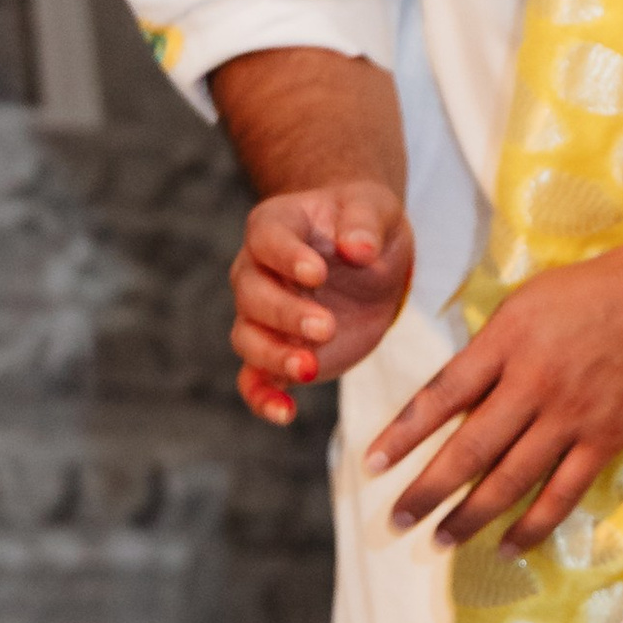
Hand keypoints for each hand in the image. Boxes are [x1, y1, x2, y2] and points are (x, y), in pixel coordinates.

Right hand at [231, 178, 415, 423]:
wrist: (365, 259)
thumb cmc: (365, 224)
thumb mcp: (376, 209)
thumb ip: (365, 223)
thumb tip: (359, 249)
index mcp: (276, 227)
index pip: (267, 239)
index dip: (286, 258)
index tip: (316, 274)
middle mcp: (256, 271)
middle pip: (251, 294)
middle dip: (285, 314)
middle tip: (325, 327)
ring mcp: (261, 316)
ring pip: (247, 338)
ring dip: (273, 356)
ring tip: (309, 369)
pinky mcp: (277, 352)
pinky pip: (253, 379)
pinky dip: (262, 398)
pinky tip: (285, 413)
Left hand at [369, 228, 622, 551]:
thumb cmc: (594, 288)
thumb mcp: (526, 303)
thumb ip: (490, 351)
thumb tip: (456, 401)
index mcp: (506, 342)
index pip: (440, 396)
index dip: (402, 434)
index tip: (372, 464)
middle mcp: (534, 384)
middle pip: (468, 450)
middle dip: (426, 490)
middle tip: (396, 521)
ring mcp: (571, 416)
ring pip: (510, 481)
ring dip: (470, 516)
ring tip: (439, 539)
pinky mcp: (607, 439)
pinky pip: (563, 494)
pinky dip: (532, 526)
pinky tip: (506, 546)